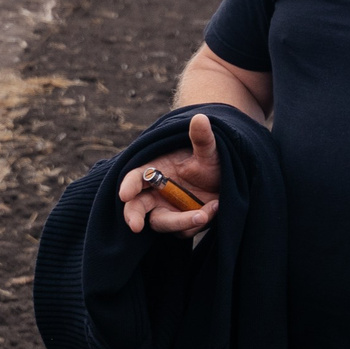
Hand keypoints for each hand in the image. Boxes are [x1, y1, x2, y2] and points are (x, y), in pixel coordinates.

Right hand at [117, 112, 222, 235]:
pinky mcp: (179, 224)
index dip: (129, 186)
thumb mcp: (209, 151)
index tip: (124, 194)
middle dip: (133, 216)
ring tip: (205, 213)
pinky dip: (197, 223)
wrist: (225, 181)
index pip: (135, 178)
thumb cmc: (210, 162)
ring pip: (162, 222)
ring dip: (182, 221)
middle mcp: (155, 193)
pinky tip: (214, 208)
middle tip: (134, 226)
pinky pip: (183, 230)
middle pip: (137, 207)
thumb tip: (200, 118)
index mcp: (154, 170)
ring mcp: (166, 210)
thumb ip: (203, 139)